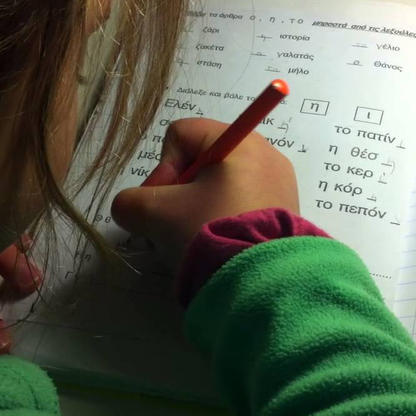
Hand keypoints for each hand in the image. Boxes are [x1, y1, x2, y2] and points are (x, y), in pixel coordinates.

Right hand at [111, 118, 298, 264]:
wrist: (260, 281)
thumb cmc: (208, 231)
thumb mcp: (155, 215)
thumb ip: (130, 203)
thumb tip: (132, 209)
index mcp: (238, 141)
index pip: (182, 134)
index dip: (163, 167)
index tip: (164, 202)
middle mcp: (265, 154)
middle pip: (202, 162)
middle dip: (180, 193)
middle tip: (175, 224)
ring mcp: (280, 184)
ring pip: (220, 187)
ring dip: (199, 210)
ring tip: (196, 240)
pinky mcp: (286, 213)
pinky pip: (242, 206)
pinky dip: (223, 221)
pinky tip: (218, 247)